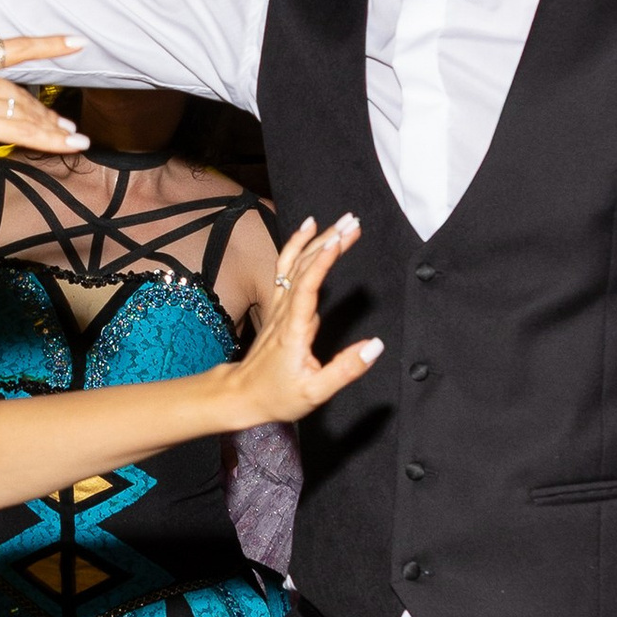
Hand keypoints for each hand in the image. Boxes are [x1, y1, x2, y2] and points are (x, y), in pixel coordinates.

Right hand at [0, 35, 86, 168]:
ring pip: (27, 112)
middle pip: (22, 93)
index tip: (73, 41)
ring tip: (71, 137)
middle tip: (65, 123)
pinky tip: (68, 144)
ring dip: (53, 127)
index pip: (12, 47)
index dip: (47, 44)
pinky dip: (50, 139)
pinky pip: (24, 130)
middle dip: (46, 111)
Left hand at [217, 213, 381, 423]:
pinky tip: (309, 232)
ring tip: (339, 221)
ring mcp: (279, 307)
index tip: (339, 241)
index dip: (321, 262)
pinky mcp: (279, 307)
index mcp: (294, 330)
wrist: (241, 395)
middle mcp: (284, 312)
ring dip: (315, 240)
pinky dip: (297, 247)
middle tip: (354, 223)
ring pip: (294, 265)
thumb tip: (375, 346)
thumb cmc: (276, 396)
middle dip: (328, 242)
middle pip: (303, 268)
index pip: (307, 288)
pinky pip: (286, 270)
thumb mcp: (315, 392)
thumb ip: (346, 369)